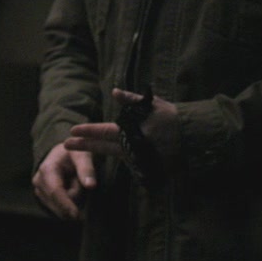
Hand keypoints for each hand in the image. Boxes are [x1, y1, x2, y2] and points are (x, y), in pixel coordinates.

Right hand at [32, 142, 95, 220]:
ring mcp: (39, 191)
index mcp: (47, 169)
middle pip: (58, 202)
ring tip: (74, 183)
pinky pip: (59, 208)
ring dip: (71, 199)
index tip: (76, 215)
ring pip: (59, 207)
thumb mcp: (83, 155)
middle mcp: (38, 181)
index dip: (65, 205)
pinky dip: (67, 202)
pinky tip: (69, 189)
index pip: (55, 192)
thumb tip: (91, 186)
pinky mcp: (43, 198)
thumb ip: (86, 169)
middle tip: (78, 181)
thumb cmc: (75, 152)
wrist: (65, 152)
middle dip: (73, 197)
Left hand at [65, 88, 179, 161]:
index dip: (88, 131)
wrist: (196, 139)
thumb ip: (132, 99)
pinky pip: (130, 164)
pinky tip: (108, 157)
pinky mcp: (148, 168)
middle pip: (104, 147)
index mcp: (134, 130)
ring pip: (114, 156)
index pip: (105, 131)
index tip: (72, 130)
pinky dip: (119, 159)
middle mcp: (134, 146)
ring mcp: (140, 159)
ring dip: (97, 152)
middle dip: (84, 145)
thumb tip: (114, 91)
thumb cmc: (173, 118)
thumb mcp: (153, 105)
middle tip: (65, 144)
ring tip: (80, 149)